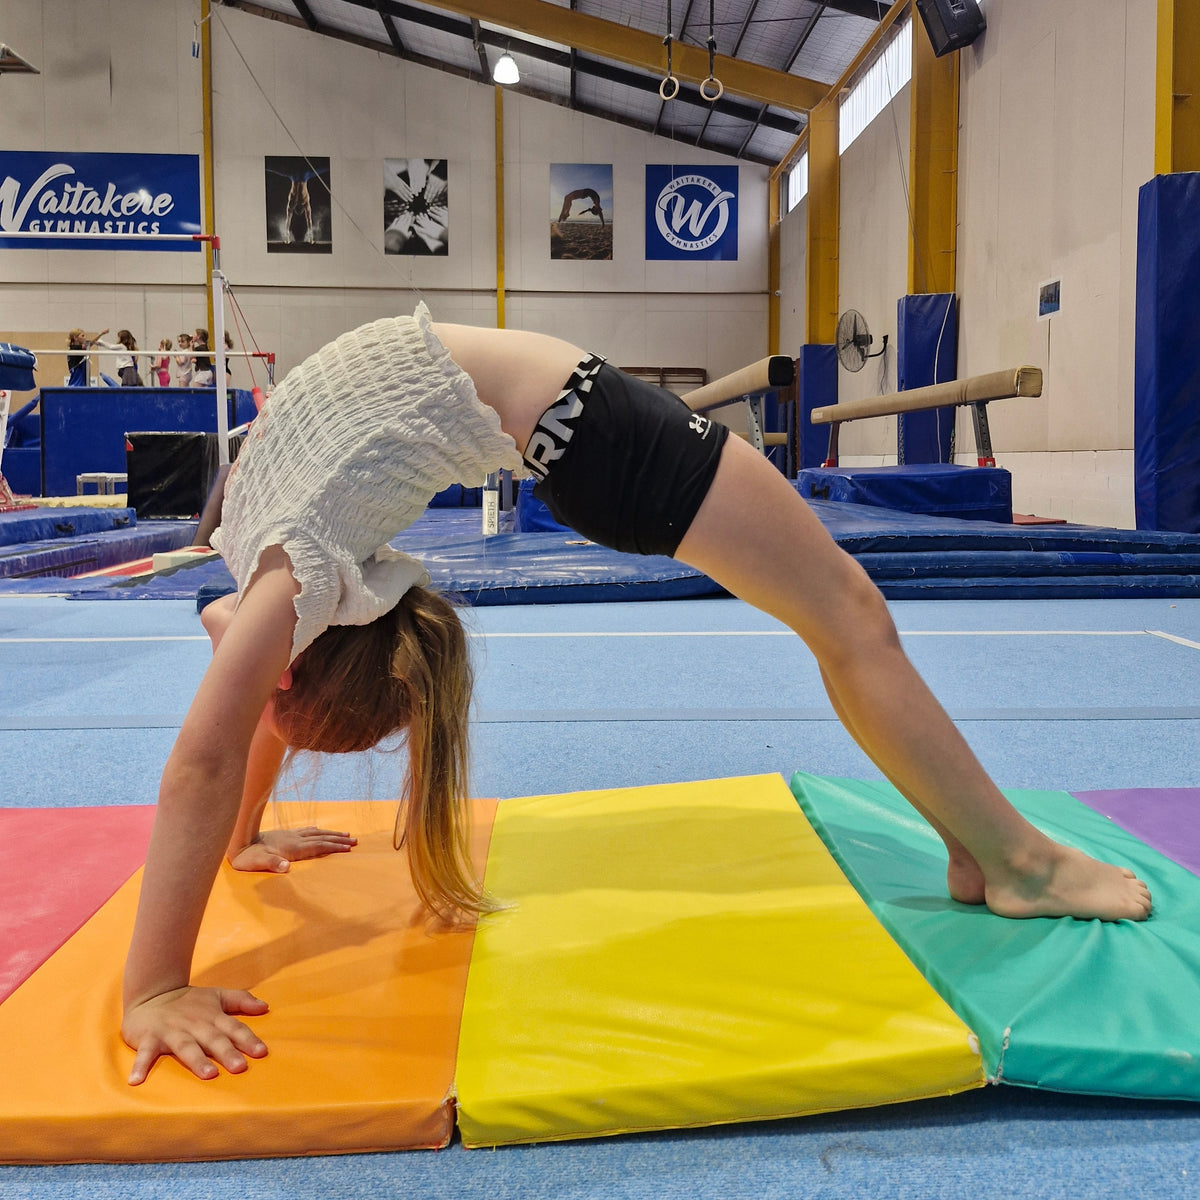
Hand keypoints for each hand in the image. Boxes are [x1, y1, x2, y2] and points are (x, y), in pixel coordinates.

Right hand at [122, 986, 268, 1084]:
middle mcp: (194, 1024)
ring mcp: (171, 1031)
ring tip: (209, 1074)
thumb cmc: (189, 1001)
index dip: (248, 1039)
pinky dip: (140, 1065)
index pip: (233, 1028)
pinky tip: (136, 1081)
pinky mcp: (149, 1037)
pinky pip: (145, 1053)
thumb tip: (266, 1007)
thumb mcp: (217, 996)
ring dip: (197, 1060)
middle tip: (240, 1067)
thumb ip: (241, 1000)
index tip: (262, 1052)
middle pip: (213, 1039)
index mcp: (212, 1016)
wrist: (152, 993)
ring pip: (186, 1047)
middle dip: (227, 1052)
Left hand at [228, 826, 356, 872]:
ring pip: (316, 833)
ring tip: (345, 834)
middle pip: (322, 838)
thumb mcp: (258, 863)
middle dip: (339, 839)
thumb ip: (273, 863)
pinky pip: (307, 831)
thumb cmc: (248, 857)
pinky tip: (319, 830)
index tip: (349, 847)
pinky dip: (317, 831)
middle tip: (355, 840)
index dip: (335, 846)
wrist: (238, 842)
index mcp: (292, 847)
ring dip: (331, 834)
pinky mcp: (285, 834)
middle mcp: (294, 839)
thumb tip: (286, 867)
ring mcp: (290, 835)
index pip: (319, 846)